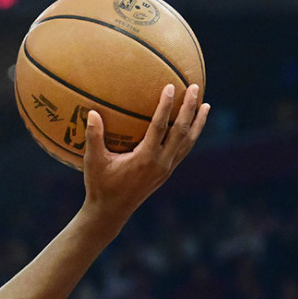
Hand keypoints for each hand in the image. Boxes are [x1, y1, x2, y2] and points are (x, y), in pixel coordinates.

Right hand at [82, 83, 210, 222]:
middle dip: (189, 108)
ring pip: (188, 142)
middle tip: (194, 88)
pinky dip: (191, 136)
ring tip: (205, 105)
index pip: (159, 127)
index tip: (170, 87)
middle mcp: (160, 163)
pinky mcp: (167, 172)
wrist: (111, 211)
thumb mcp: (93, 161)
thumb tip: (92, 112)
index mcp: (145, 159)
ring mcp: (166, 168)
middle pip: (181, 131)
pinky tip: (192, 126)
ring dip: (197, 123)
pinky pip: (184, 150)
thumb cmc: (100, 185)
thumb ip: (94, 137)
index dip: (165, 106)